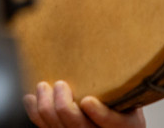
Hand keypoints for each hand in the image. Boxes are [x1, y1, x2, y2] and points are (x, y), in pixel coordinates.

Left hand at [24, 81, 145, 127]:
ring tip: (43, 87)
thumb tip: (113, 44)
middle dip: (64, 106)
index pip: (112, 123)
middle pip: (78, 126)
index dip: (100, 114)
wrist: (116, 120)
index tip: (88, 101)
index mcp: (126, 124)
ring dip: (46, 107)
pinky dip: (35, 113)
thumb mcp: (132, 91)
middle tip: (60, 85)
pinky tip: (31, 99)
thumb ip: (123, 79)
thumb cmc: (124, 100)